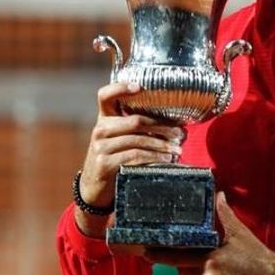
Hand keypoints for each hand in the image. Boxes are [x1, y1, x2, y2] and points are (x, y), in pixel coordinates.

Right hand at [75, 82, 183, 236]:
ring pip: (139, 140)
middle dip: (162, 126)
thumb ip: (138, 128)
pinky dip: (154, 158)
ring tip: (177, 149)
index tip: (139, 86)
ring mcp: (100, 146)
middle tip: (180, 133)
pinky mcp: (104, 163)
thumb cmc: (115, 158)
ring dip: (162, 145)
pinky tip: (165, 159)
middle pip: (136, 120)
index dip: (120, 88)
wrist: (95, 188)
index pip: (105, 95)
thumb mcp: (120, 138)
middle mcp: (101, 129)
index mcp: (104, 118)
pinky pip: (135, 156)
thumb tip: (176, 125)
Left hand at [146, 192, 274, 274]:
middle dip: (174, 261)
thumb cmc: (257, 255)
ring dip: (189, 271)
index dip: (160, 254)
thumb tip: (219, 195)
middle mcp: (208, 274)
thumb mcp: (240, 232)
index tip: (147, 250)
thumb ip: (225, 214)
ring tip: (192, 262)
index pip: (177, 256)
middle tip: (159, 253)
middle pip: (180, 269)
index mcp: (211, 256)